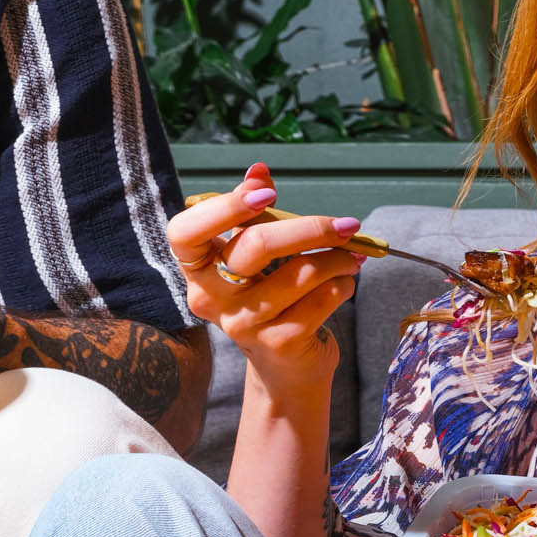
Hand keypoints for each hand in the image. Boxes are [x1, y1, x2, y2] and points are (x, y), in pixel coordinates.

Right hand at [167, 162, 365, 404]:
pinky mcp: (277, 343)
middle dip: (309, 228)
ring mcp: (242, 324)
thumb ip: (254, 210)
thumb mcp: (256, 254)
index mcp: (197, 268)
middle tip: (347, 224)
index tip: (266, 194)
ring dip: (337, 259)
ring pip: (299, 273)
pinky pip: (320, 301)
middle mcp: (210, 297)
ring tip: (351, 257)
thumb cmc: (269, 295)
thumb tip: (258, 170)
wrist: (284, 366)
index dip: (224, 208)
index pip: (185, 232)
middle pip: (254, 245)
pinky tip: (344, 284)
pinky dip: (341, 286)